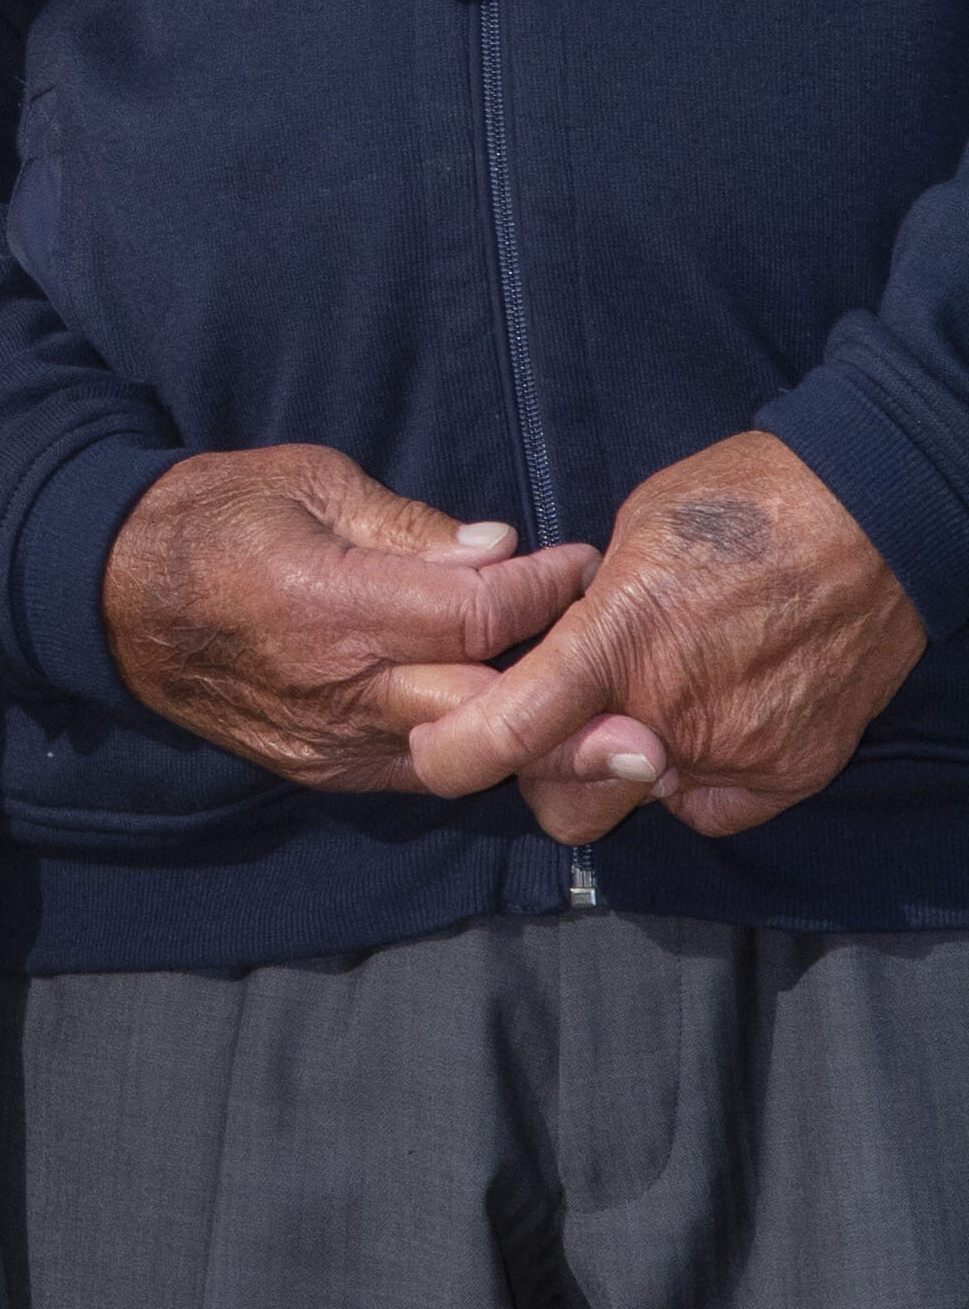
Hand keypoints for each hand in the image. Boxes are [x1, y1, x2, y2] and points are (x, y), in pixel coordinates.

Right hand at [102, 444, 596, 793]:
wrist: (108, 597)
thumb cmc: (209, 515)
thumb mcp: (305, 481)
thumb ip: (406, 526)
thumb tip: (497, 552)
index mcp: (330, 603)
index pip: (473, 614)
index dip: (543, 591)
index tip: (585, 562)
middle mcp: (336, 688)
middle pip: (481, 716)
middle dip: (570, 714)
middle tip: (648, 717)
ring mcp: (327, 743)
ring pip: (455, 762)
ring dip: (530, 750)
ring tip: (612, 744)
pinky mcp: (319, 771)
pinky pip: (413, 771)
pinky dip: (467, 753)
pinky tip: (515, 737)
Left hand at [407, 428, 925, 840]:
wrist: (873, 515)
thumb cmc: (741, 501)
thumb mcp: (631, 534)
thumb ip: (584, 616)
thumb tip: (552, 653)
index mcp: (616, 643)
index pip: (507, 734)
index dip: (453, 755)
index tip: (435, 750)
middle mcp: (669, 716)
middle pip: (564, 802)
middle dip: (546, 775)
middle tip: (561, 721)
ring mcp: (733, 754)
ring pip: (640, 803)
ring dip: (628, 769)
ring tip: (660, 694)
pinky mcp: (787, 775)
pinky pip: (710, 807)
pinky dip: (698, 777)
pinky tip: (710, 715)